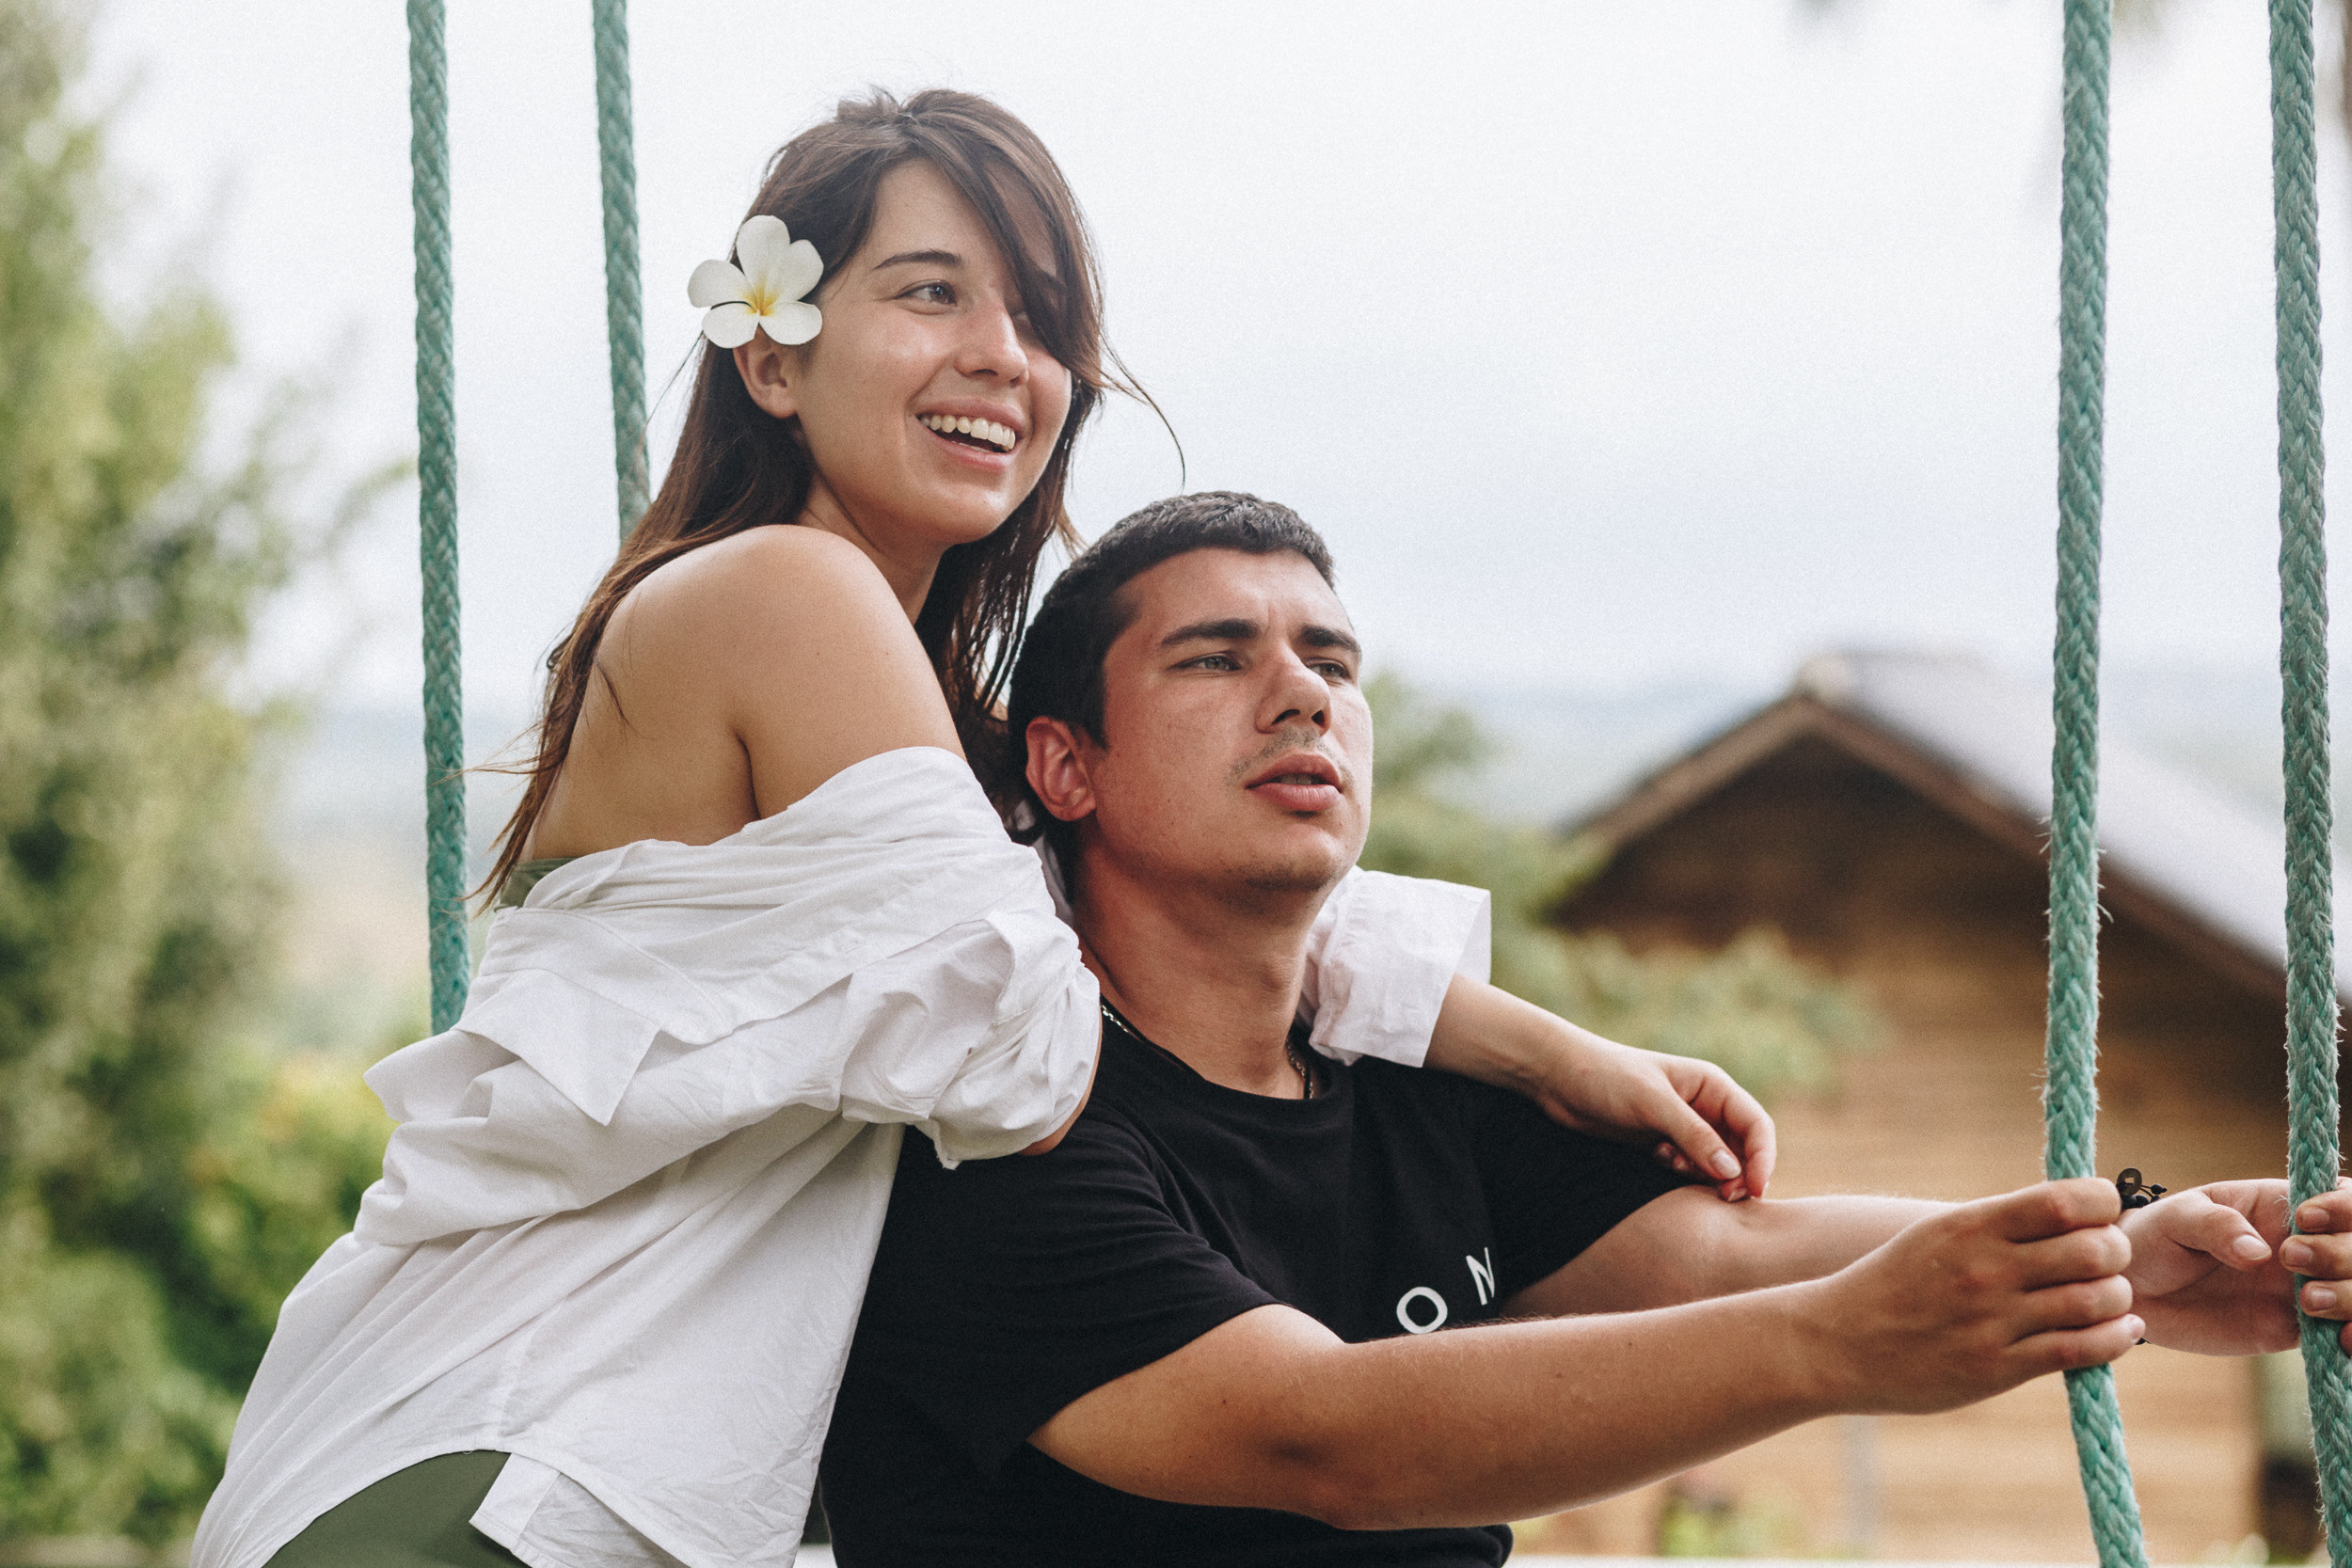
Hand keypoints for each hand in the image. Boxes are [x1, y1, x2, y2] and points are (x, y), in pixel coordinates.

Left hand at [1425, 978, 1774, 1201]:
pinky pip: (1688, 1169)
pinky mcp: (1660, 1144)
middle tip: (1722, 1199)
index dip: (1763, 1159)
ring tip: (1677, 1170)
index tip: (1754, 1190)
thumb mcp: (1652, 1104)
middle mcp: (1704, 1107)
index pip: (1756, 1126)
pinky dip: (1682, 1175)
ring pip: (1715, 1164)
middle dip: (1738, 1175)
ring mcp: (1682, 1128)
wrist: (1556, 1078)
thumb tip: (1733, 1172)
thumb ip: (1694, 1136)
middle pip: (1742, 1150)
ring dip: (1707, 1177)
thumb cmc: (1606, 1078)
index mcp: (1712, 1086)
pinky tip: (1659, 1163)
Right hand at [1813, 1179, 2138, 1414]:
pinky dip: (2116, 1339)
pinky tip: (2122, 1332)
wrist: (1833, 1342)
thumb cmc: (1892, 1284)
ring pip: (2096, 1301)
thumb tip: (2074, 1214)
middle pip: (2094, 1250)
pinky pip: (2080, 1350)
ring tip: (2112, 1298)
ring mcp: (1992, 1321)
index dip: (2102, 1203)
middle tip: (2112, 1260)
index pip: (2066, 1201)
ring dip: (2118, 1297)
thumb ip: (1999, 1226)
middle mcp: (1985, 1269)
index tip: (2101, 1212)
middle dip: (2118, 1252)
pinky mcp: (1997, 1368)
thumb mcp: (1936, 1236)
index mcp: (1969, 1226)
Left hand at [2128, 1178, 2351, 1354]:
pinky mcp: (2296, 1330)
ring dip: (2351, 1296)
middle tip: (2291, 1261)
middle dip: (2343, 1255)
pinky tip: (2341, 1341)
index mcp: (2284, 1206)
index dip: (2342, 1208)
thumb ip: (2215, 1225)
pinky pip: (2342, 1335)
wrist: (2135, 1291)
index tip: (2304, 1220)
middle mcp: (2308, 1246)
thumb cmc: (2155, 1238)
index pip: (2344, 1198)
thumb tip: (2260, 1252)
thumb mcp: (2176, 1219)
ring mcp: (2306, 1288)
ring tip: (2307, 1302)